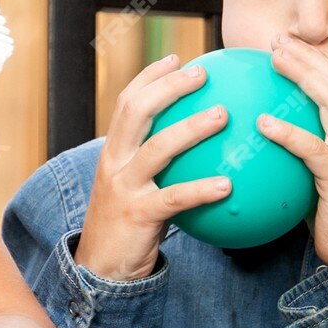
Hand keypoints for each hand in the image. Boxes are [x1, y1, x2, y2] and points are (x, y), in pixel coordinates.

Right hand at [75, 53, 233, 280]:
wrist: (99, 269)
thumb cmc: (128, 225)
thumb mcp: (135, 186)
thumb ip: (157, 165)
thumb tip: (201, 145)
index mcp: (114, 151)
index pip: (127, 102)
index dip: (150, 77)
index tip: (177, 57)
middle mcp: (115, 162)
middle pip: (137, 111)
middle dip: (169, 87)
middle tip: (203, 73)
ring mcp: (124, 188)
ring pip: (157, 149)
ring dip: (192, 128)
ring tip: (224, 115)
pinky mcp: (138, 215)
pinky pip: (174, 199)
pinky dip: (201, 189)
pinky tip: (228, 185)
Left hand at [259, 34, 327, 296]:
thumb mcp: (316, 183)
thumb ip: (299, 158)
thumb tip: (262, 142)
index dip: (313, 61)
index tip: (283, 46)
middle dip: (308, 56)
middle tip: (275, 40)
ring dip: (302, 76)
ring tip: (273, 60)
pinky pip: (313, 149)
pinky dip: (288, 132)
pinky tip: (262, 122)